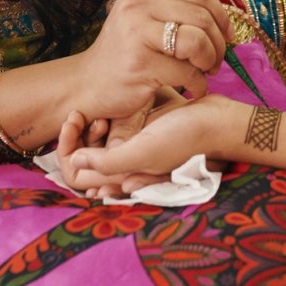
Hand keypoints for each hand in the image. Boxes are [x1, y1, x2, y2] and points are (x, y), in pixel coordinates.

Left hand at [58, 94, 231, 194]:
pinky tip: (116, 109)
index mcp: (122, 177)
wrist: (217, 121)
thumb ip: (109, 162)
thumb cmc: (183, 138)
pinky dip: (113, 119)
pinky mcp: (145, 133)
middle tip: (82, 115)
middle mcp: (127, 166)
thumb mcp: (144, 152)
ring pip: (101, 142)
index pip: (79, 174)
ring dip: (96, 126)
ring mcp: (136, 148)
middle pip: (87, 158)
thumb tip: (74, 163)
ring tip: (101, 112)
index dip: (68, 151)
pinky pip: (119, 129)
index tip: (72, 124)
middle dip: (79, 137)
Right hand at [71, 0, 232, 122]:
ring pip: (197, 42)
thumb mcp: (153, 14)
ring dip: (210, 61)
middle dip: (219, 43)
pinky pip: (186, 72)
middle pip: (202, 17)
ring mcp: (135, 34)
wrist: (89, 83)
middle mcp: (137, 5)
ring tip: (205, 71)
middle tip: (216, 60)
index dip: (221, 13)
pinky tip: (193, 87)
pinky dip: (198, 83)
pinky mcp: (138, 65)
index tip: (227, 34)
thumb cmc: (129, 48)